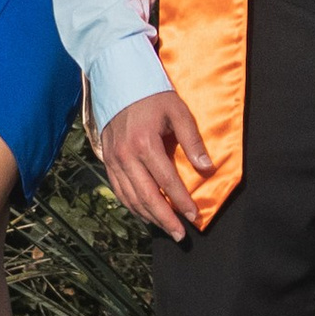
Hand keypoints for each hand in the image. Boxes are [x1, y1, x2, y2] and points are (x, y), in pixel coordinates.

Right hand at [101, 86, 214, 235]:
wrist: (118, 80)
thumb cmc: (152, 95)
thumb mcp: (177, 111)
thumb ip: (192, 140)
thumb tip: (207, 168)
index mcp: (145, 143)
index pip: (167, 181)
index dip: (181, 201)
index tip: (194, 216)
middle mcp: (126, 156)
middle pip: (147, 196)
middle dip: (165, 219)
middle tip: (181, 236)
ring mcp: (113, 160)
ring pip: (131, 198)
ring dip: (149, 217)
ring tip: (166, 229)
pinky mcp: (107, 160)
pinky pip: (119, 190)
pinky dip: (132, 206)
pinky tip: (145, 213)